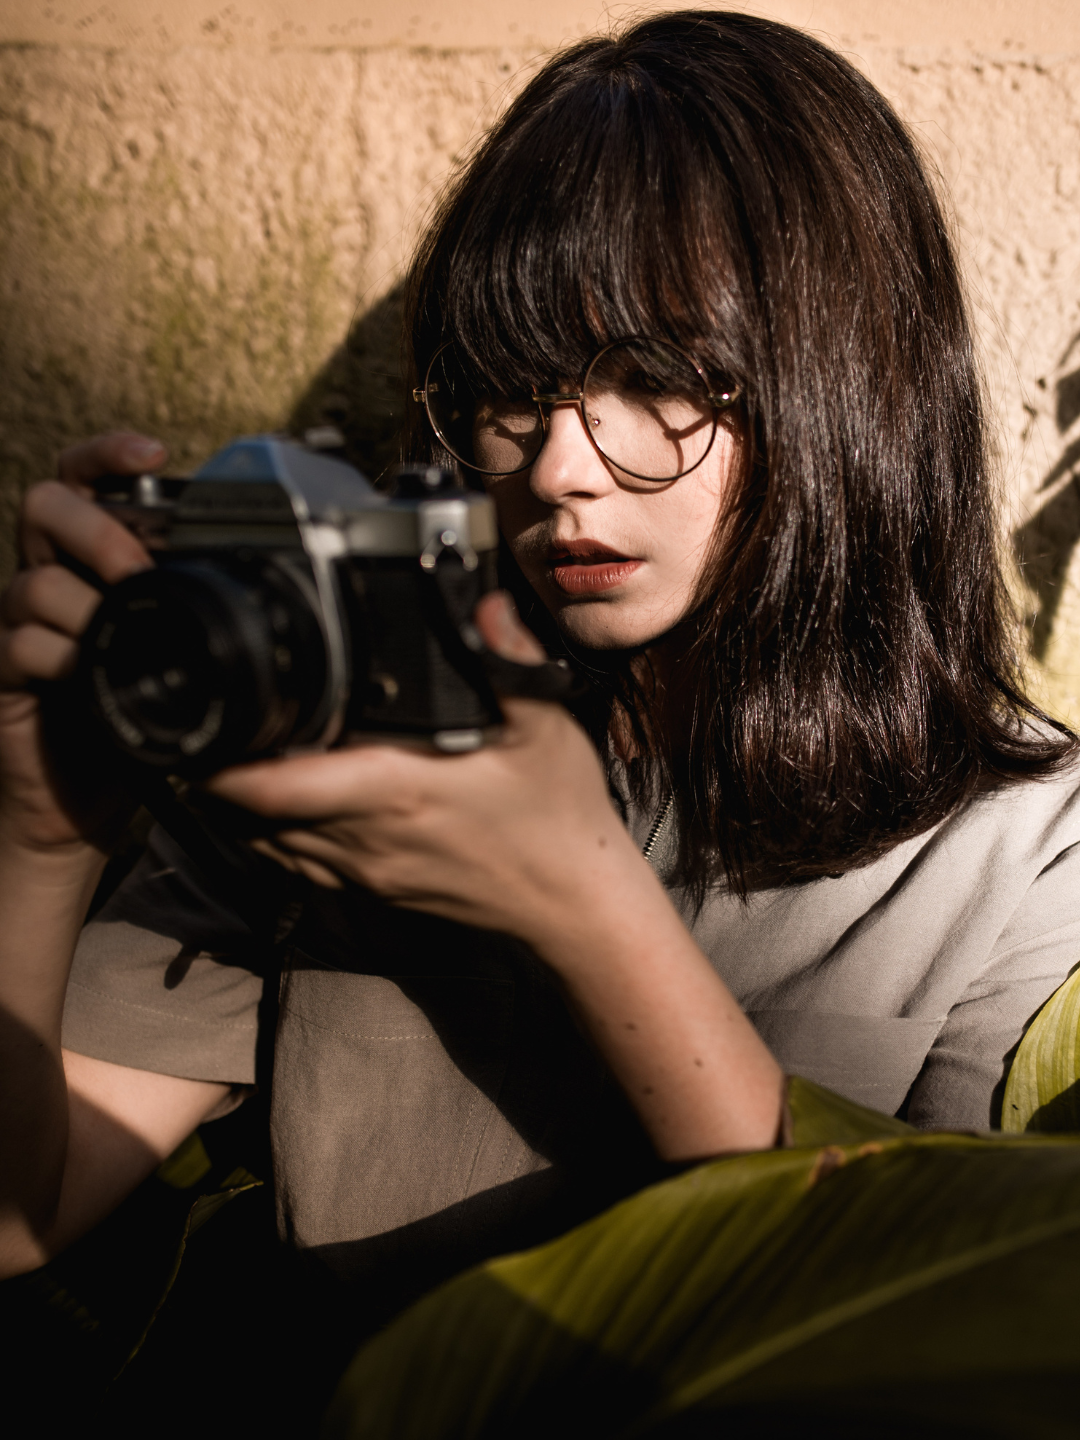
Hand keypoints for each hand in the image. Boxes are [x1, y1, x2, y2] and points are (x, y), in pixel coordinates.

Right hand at [0, 434, 159, 854]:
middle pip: (45, 505)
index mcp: (91, 561)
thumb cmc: (133, 714)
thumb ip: (193, 610)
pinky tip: (89, 676)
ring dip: (85, 605)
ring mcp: (22, 624)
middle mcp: (50, 579)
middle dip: (95, 528)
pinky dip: (62, 657)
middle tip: (137, 568)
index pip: (84, 481)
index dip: (109, 454)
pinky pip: (22, 644)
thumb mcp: (174, 652)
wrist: (82, 797)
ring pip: (33, 581)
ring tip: (124, 635)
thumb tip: (258, 584)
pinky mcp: (4, 672)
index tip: (154, 450)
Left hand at [208, 593, 786, 1157]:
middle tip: (215, 717)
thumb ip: (505, 661)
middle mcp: (364, 837)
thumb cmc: (557, 818)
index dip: (221, 760)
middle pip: (248, 813)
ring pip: (263, 842)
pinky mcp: (370, 889)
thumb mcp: (544, 728)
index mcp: (395, 791)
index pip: (271, 787)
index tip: (204, 719)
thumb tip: (478, 602)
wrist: (572, 904)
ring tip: (237, 751)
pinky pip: (294, 862)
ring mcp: (363, 871)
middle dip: (220, 769)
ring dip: (240, 802)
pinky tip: (283, 798)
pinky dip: (270, 831)